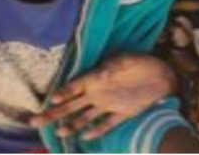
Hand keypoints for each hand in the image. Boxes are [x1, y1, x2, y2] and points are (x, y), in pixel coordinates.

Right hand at [30, 54, 177, 139]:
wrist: (164, 74)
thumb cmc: (142, 62)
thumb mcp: (127, 60)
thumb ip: (112, 68)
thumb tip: (99, 75)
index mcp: (97, 77)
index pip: (75, 86)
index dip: (64, 92)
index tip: (52, 98)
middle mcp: (99, 92)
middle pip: (72, 105)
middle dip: (54, 112)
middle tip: (35, 121)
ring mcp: (110, 104)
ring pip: (85, 117)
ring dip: (72, 124)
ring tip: (60, 133)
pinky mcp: (123, 113)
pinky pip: (107, 124)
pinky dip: (97, 130)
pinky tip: (86, 137)